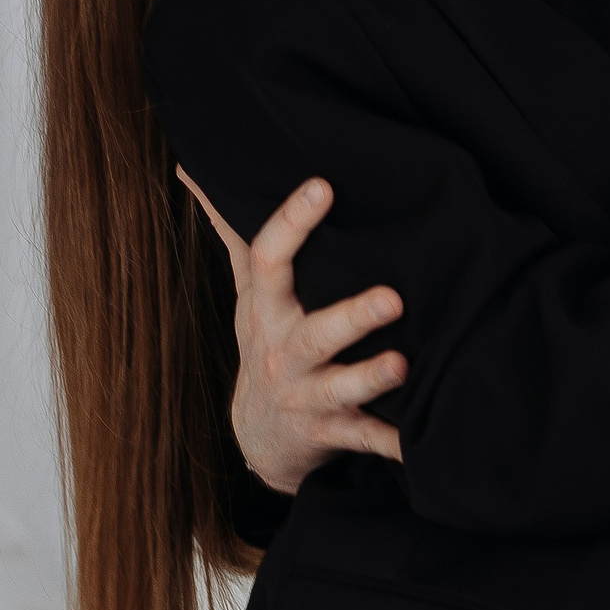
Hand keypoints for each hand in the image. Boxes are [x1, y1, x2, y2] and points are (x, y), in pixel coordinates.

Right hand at [179, 171, 405, 490]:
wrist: (260, 435)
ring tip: (401, 364)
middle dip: (351, 318)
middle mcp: (282, 353)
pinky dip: (388, 442)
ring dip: (370, 379)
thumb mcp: (245, 290)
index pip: (268, 262)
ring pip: (338, 390)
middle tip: (392, 298)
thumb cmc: (265, 341)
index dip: (292, 223)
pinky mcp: (330, 432)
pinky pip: (361, 439)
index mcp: (266, 311)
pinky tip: (416, 443)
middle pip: (313, 334)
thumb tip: (193, 166)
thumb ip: (232, 229)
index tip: (323, 186)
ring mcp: (305, 396)